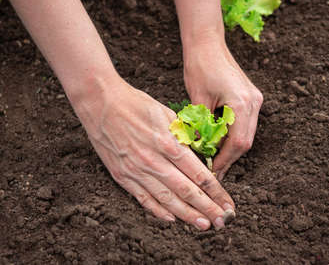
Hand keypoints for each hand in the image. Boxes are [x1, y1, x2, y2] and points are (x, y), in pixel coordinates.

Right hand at [72, 78, 234, 229]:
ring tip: (204, 225)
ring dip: (187, 215)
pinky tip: (172, 219)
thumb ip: (183, 136)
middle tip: (223, 221)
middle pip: (187, 192)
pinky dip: (158, 211)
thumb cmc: (135, 104)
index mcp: (169, 143)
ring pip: (167, 200)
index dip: (217, 192)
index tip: (228, 203)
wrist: (100, 103)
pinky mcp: (122, 176)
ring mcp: (137, 171)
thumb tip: (199, 155)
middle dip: (208, 208)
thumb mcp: (167, 113)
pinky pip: (143, 198)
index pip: (200, 175)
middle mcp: (154, 161)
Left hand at [183, 38, 262, 179]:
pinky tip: (217, 141)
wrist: (207, 42)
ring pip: (246, 134)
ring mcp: (254, 99)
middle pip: (246, 141)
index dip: (224, 160)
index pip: (237, 143)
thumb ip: (201, 128)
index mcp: (242, 103)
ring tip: (212, 158)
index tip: (211, 170)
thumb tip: (199, 152)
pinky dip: (232, 135)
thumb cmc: (200, 66)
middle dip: (228, 157)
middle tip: (212, 169)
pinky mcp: (250, 97)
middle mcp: (254, 102)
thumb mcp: (197, 100)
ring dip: (230, 147)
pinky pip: (244, 124)